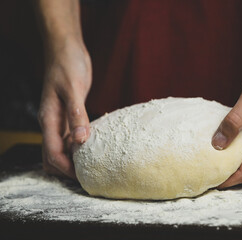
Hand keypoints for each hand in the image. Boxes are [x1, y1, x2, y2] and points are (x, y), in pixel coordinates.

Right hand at [38, 38, 91, 178]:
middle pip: (54, 156)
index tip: (82, 178)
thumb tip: (81, 141)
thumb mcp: (73, 89)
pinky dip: (81, 145)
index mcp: (49, 119)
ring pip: (64, 148)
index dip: (65, 168)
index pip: (53, 153)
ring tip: (94, 166)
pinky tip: (96, 145)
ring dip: (75, 159)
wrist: (66, 50)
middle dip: (68, 169)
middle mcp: (53, 123)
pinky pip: (73, 136)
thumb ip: (76, 115)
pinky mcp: (71, 114)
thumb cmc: (66, 66)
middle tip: (89, 176)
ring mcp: (61, 120)